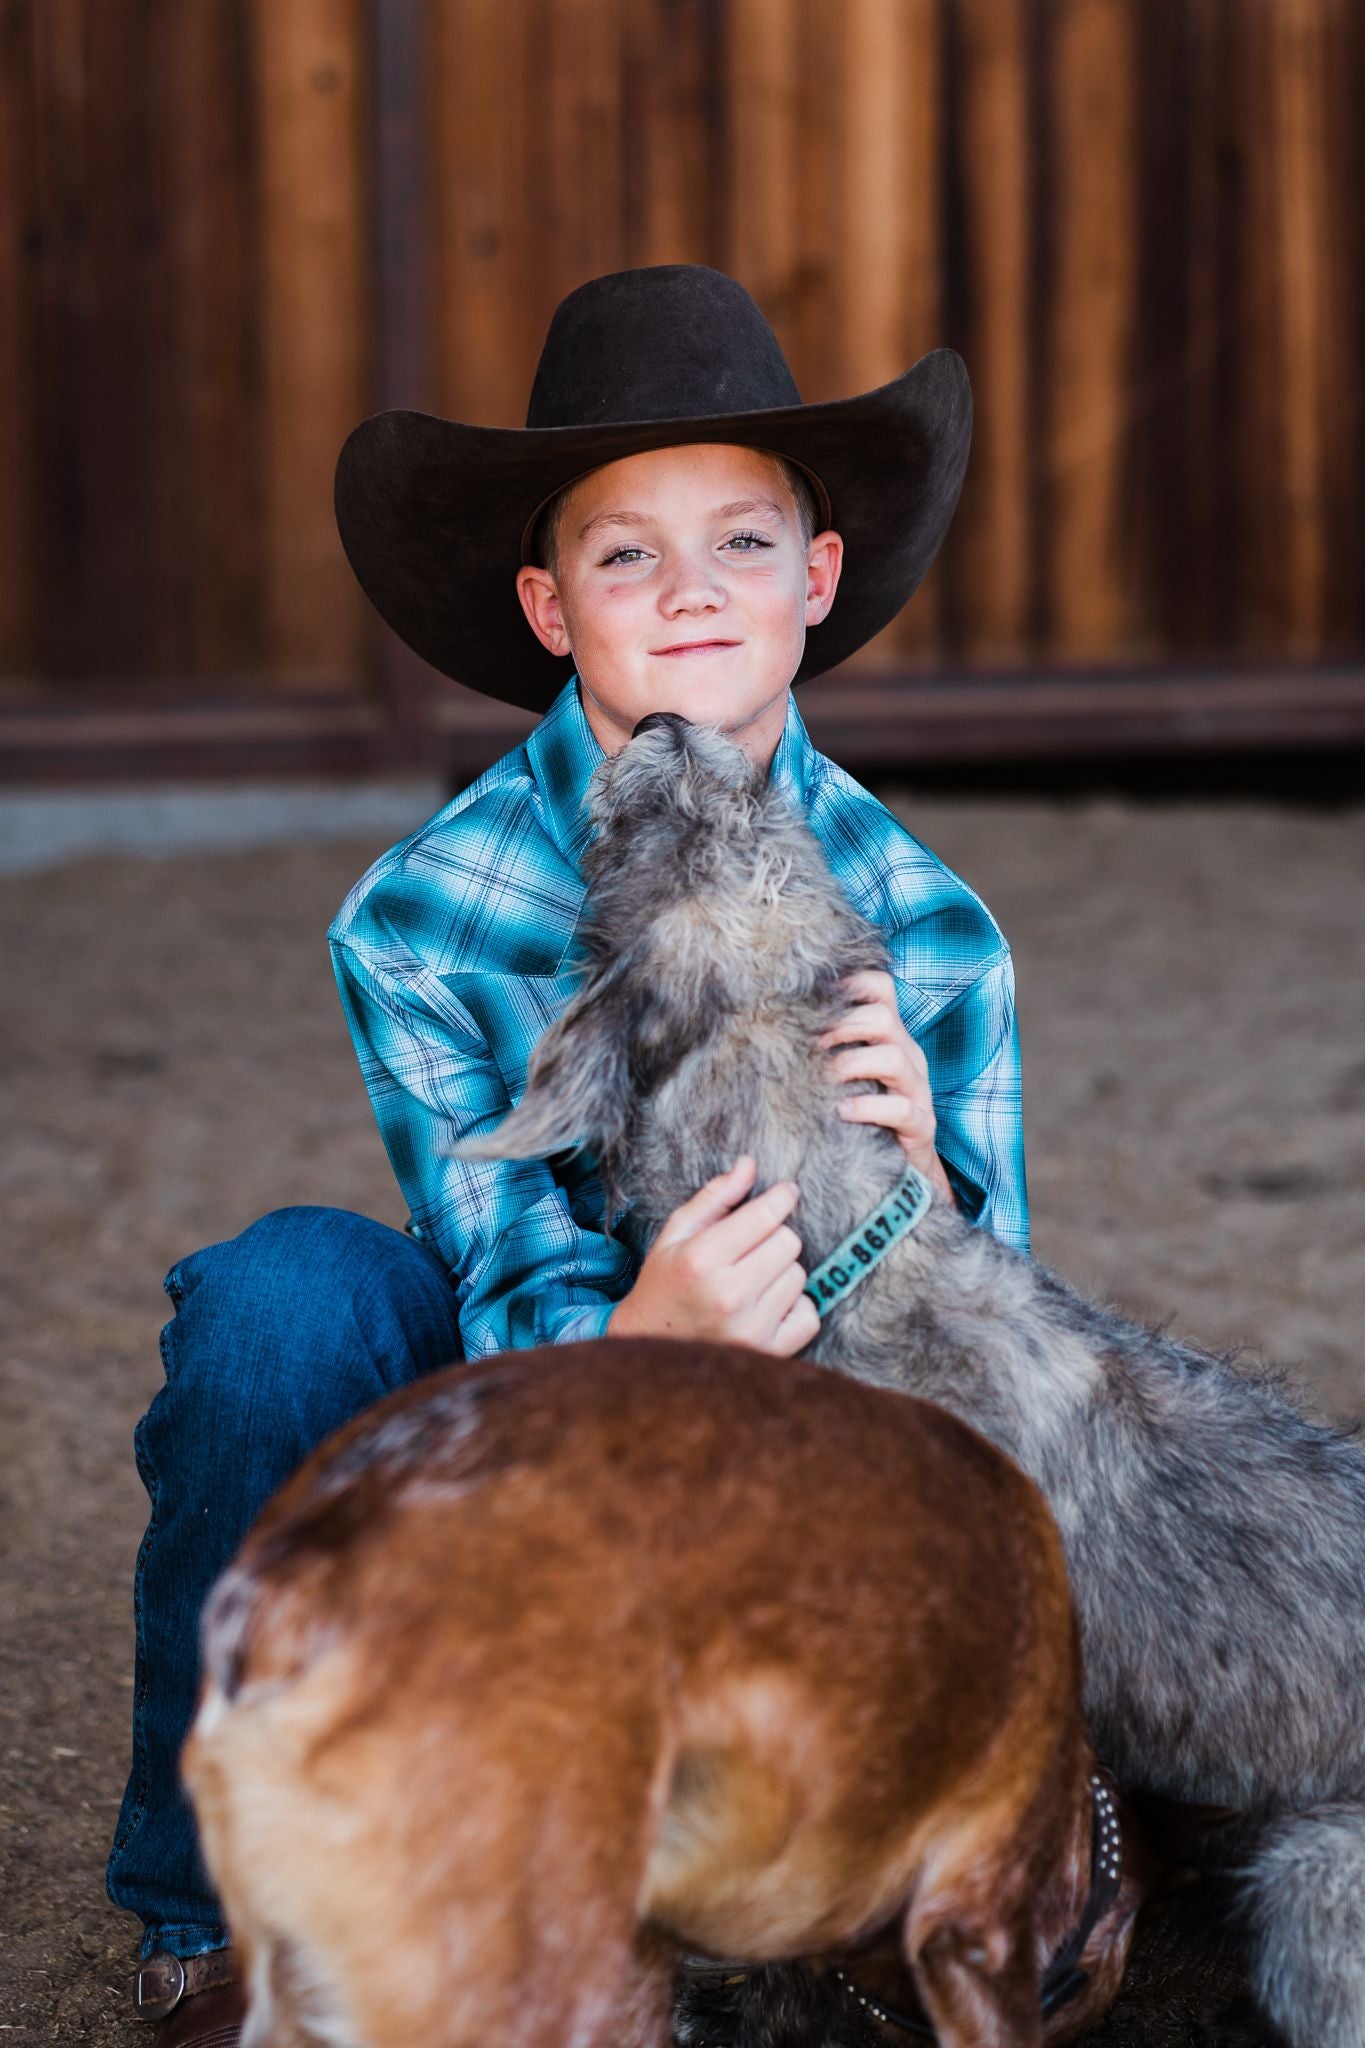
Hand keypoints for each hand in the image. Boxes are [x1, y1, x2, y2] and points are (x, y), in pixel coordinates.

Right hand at [607, 1156, 818, 1355]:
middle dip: (774, 1237)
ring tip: (752, 1280)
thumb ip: (715, 1197)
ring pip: (799, 1276)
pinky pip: (810, 1316)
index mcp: (702, 1260)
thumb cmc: (664, 1284)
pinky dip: (796, 1307)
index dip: (781, 1198)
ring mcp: (751, 1328)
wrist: (649, 1348)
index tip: (786, 1192)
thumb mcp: (676, 1233)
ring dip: (781, 1272)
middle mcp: (729, 1295)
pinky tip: (768, 1306)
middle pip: (789, 1242)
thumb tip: (750, 1165)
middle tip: (751, 1248)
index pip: (765, 1216)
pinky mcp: (768, 1352)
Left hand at [818, 969, 956, 1208]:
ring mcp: (918, 1090)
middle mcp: (908, 1056)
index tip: (812, 998)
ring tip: (824, 1079)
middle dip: (839, 1026)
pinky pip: (901, 1109)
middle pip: (882, 1017)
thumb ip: (826, 1048)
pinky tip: (843, 1111)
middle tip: (807, 1045)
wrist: (904, 1170)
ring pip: (893, 1057)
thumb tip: (773, 1024)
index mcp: (891, 1037)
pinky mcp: (920, 1125)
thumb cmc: (864, 1116)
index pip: (881, 988)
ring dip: (850, 1063)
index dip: (849, 984)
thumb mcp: (847, 1075)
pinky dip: (868, 1106)